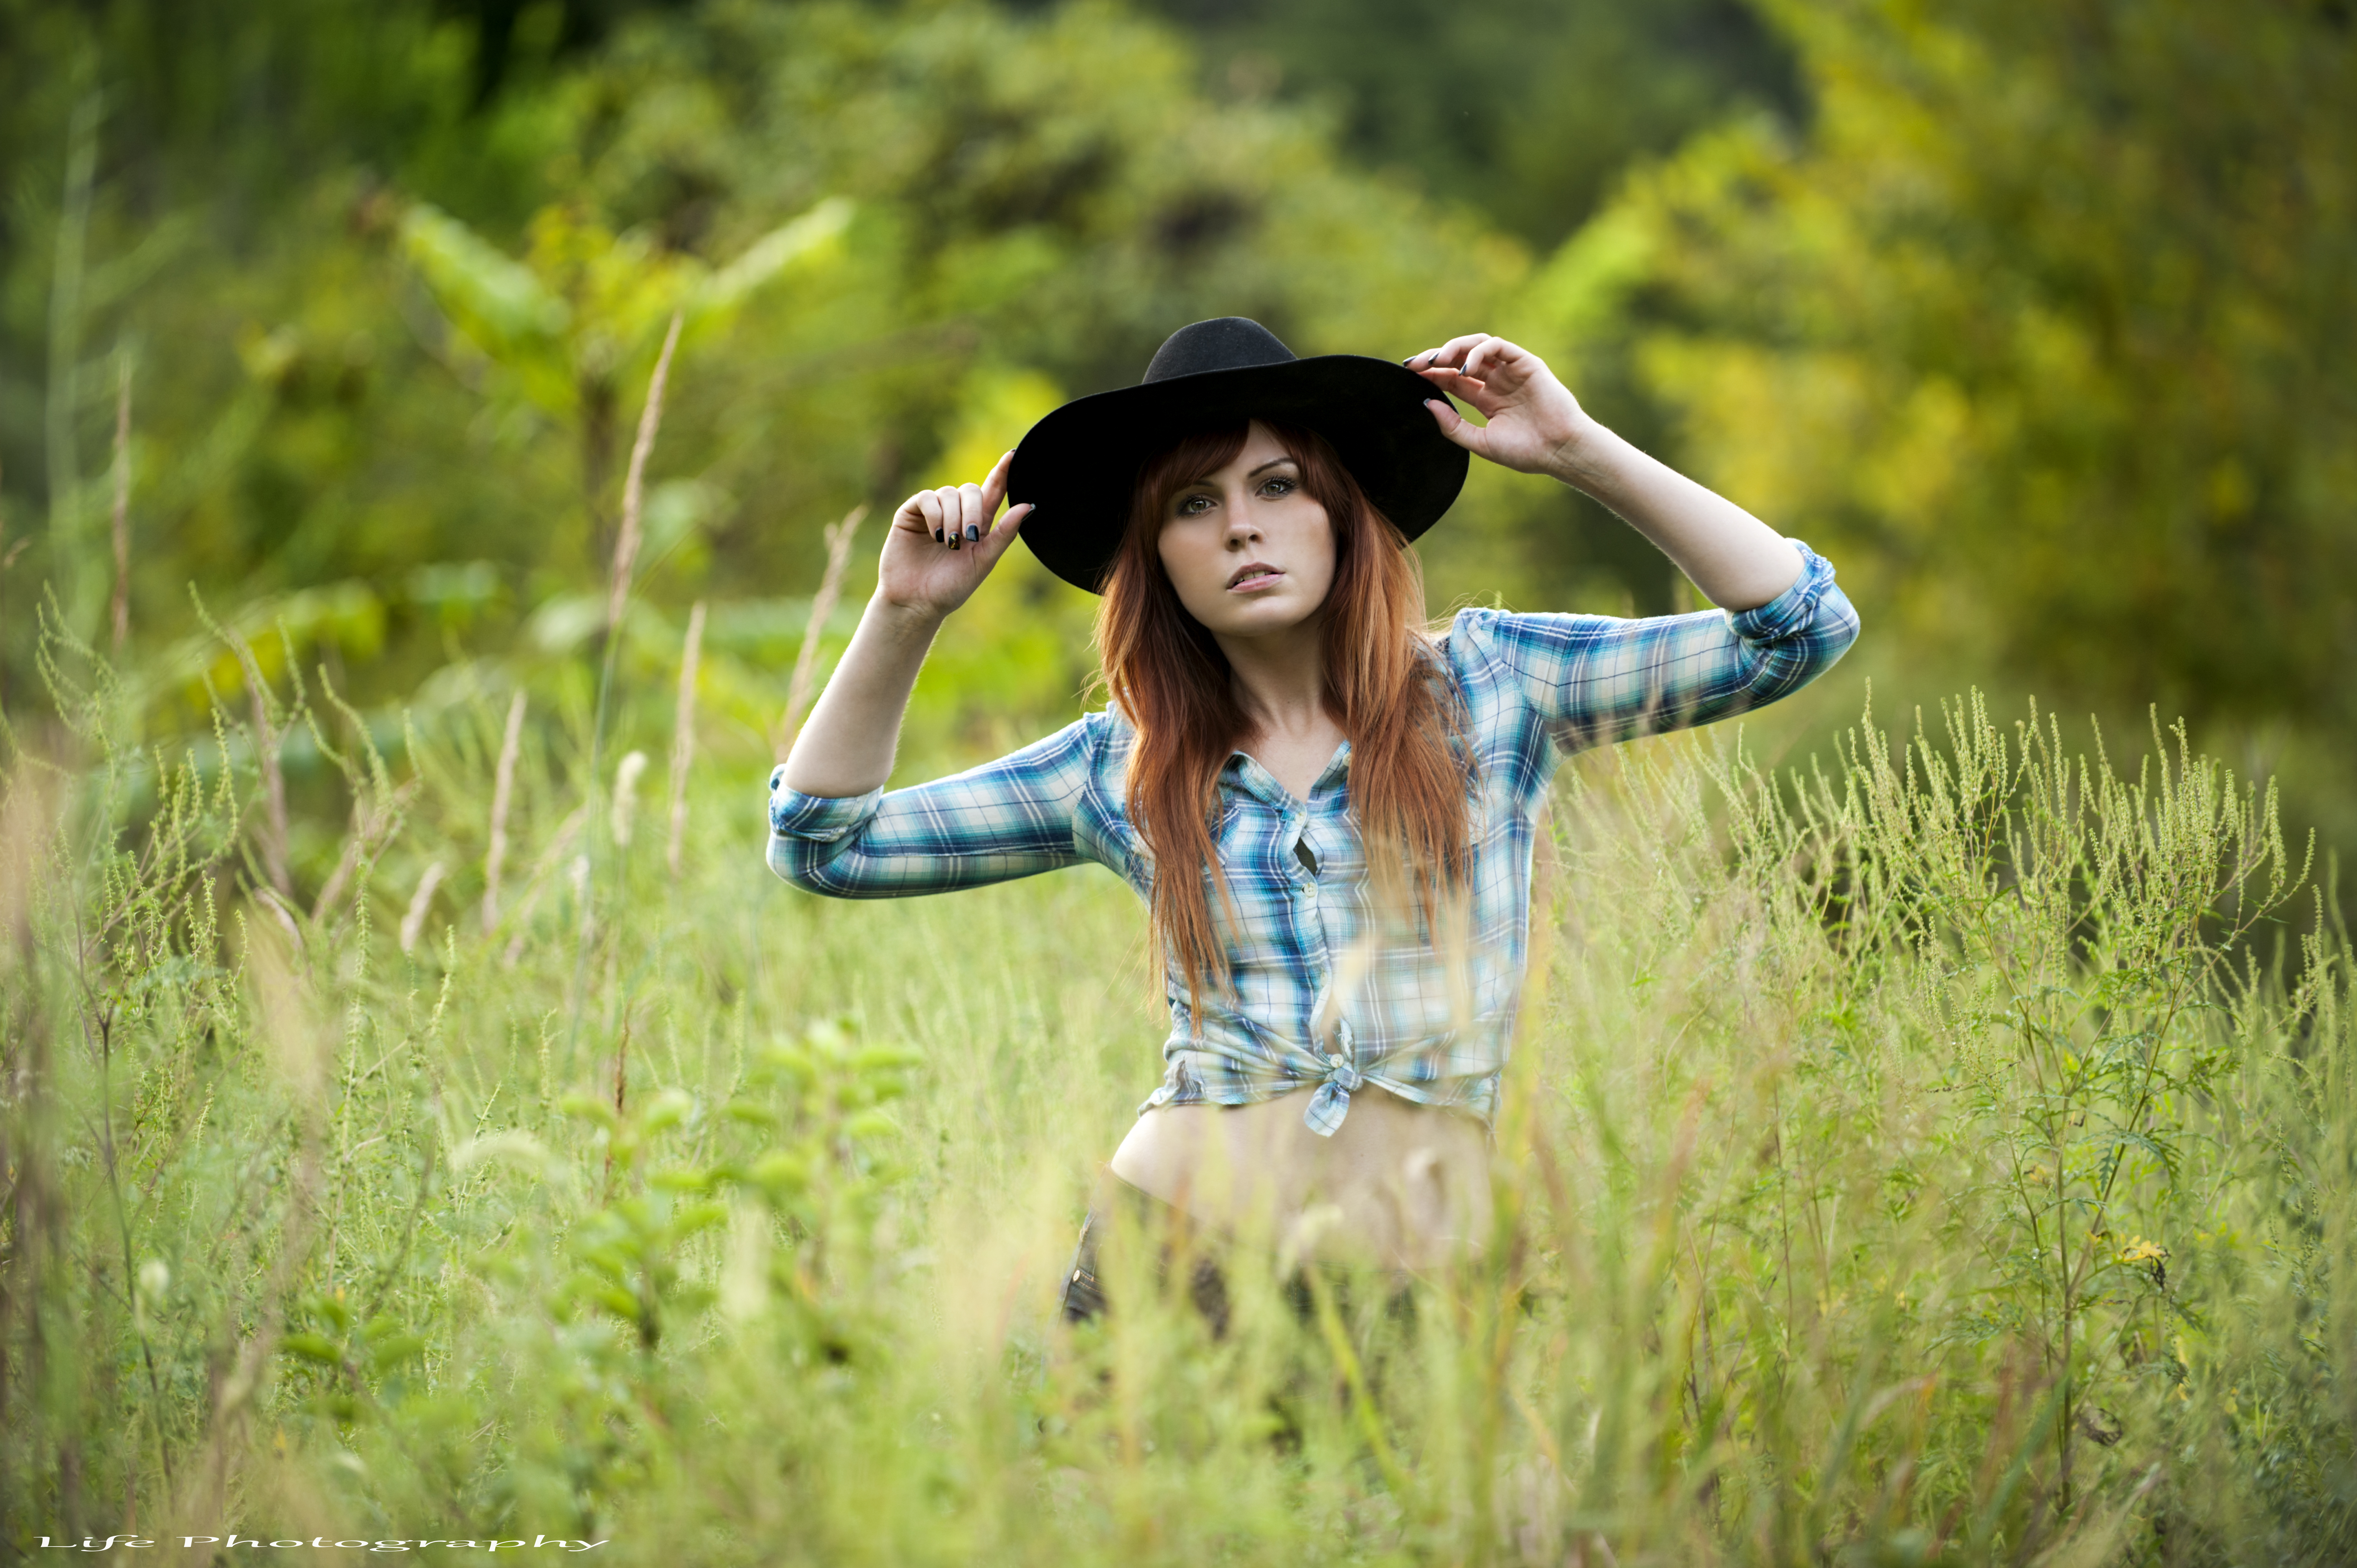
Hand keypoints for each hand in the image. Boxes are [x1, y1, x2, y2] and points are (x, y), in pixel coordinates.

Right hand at [876, 449, 1033, 622]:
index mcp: (978, 525)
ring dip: (953, 517)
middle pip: (971, 490)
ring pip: (949, 493)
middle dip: (974, 511)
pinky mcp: (911, 513)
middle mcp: (956, 514)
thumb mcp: (984, 560)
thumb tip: (1029, 506)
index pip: (992, 491)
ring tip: (948, 543)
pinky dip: (934, 514)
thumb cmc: (951, 587)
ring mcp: (932, 512)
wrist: (918, 603)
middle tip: (969, 537)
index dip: (1002, 473)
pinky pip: (927, 497)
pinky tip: (935, 535)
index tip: (1014, 455)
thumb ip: (1005, 533)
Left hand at [1404, 334, 1595, 478]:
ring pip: (1477, 346)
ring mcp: (1511, 370)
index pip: (1452, 379)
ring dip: (1453, 349)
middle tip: (1413, 365)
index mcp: (1486, 399)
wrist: (1559, 451)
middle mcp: (1497, 381)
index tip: (1409, 375)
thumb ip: (1453, 425)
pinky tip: (1465, 368)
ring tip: (1435, 361)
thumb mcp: (1480, 442)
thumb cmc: (1526, 452)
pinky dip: (1479, 351)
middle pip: (1460, 359)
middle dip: (1435, 358)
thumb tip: (1427, 404)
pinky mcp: (1526, 363)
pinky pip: (1498, 346)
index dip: (1431, 374)